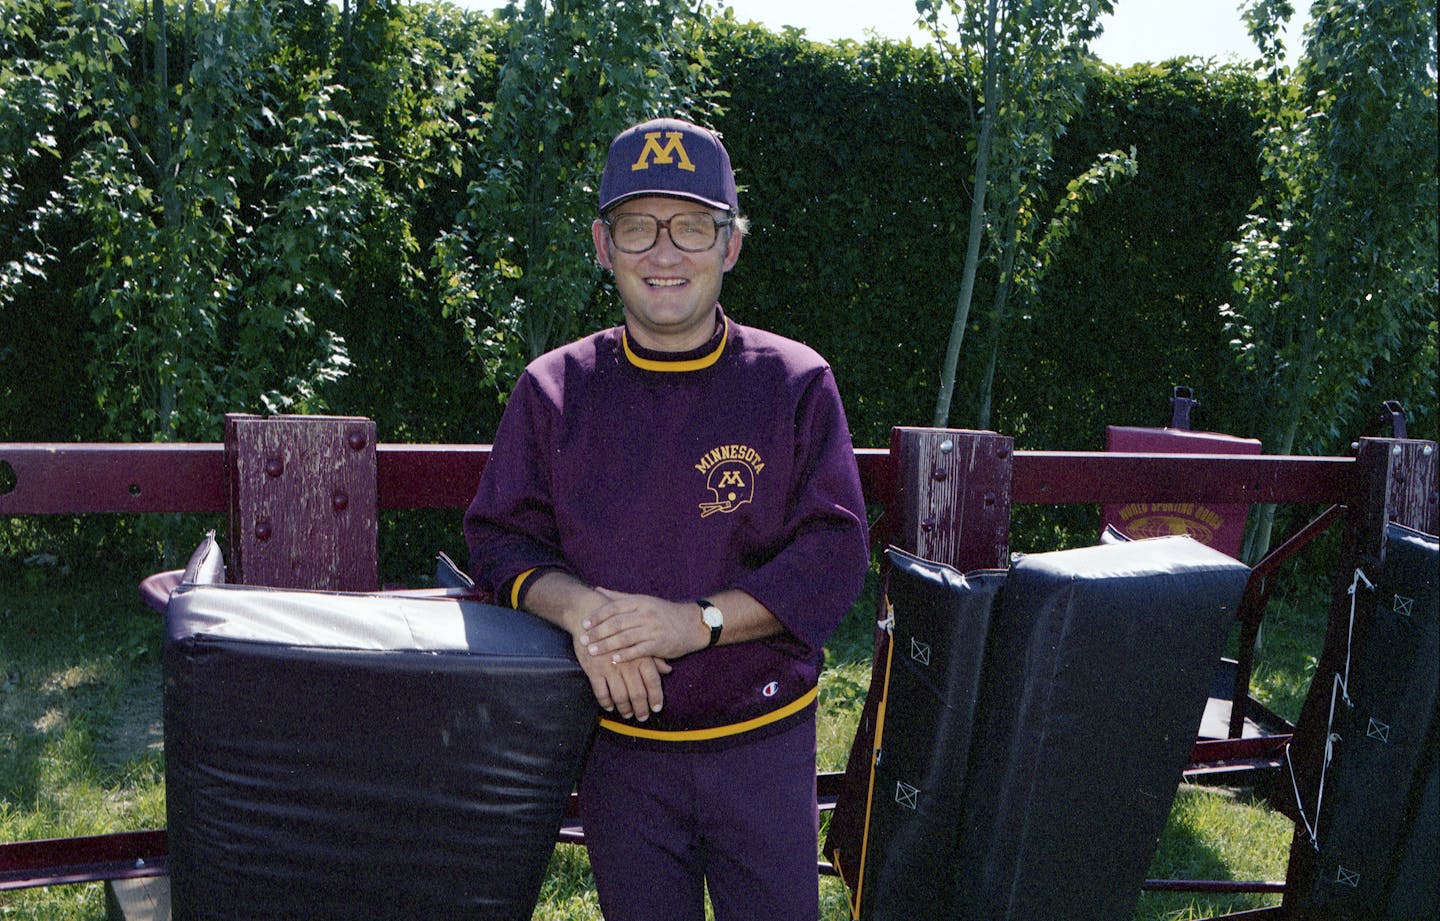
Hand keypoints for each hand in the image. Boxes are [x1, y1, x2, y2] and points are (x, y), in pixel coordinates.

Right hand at [572, 629, 670, 719]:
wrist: (590, 615)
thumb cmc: (617, 628)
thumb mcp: (638, 639)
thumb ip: (654, 657)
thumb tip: (668, 670)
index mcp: (640, 655)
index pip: (652, 681)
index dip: (655, 697)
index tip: (656, 708)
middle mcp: (627, 663)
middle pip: (637, 693)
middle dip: (641, 708)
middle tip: (642, 717)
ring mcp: (610, 667)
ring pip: (620, 696)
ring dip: (624, 709)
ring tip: (627, 714)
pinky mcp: (593, 670)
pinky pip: (601, 692)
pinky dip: (606, 702)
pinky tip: (609, 706)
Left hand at [579, 588, 707, 664]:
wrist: (692, 624)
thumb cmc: (664, 612)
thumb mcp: (643, 600)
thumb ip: (620, 597)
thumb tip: (597, 589)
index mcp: (640, 602)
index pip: (614, 607)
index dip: (598, 615)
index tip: (584, 624)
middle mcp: (646, 614)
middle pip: (617, 623)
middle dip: (598, 632)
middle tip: (583, 640)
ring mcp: (653, 629)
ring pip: (625, 637)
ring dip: (607, 645)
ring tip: (592, 652)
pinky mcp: (660, 644)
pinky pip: (639, 650)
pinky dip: (626, 655)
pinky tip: (614, 660)